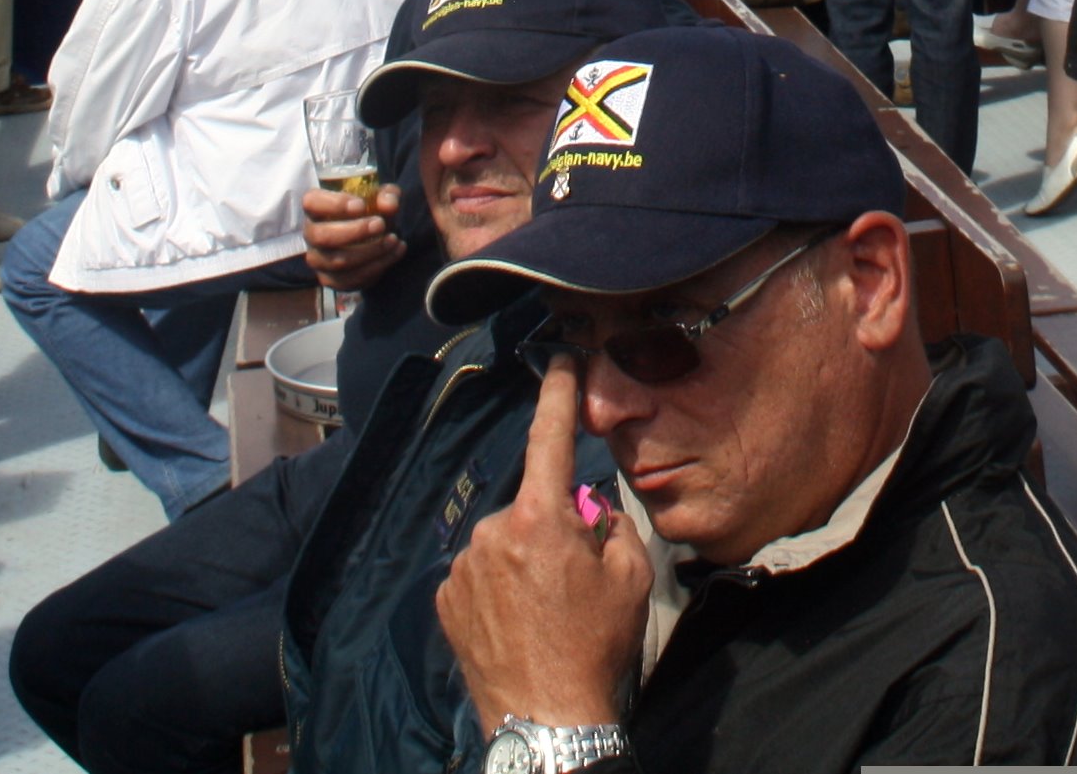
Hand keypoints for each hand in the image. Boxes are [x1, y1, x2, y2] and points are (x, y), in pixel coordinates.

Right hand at [302, 185, 404, 291]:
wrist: (373, 239)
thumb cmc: (370, 210)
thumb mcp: (382, 197)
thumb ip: (387, 195)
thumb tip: (389, 204)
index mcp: (316, 206)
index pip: (312, 202)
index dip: (334, 204)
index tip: (361, 205)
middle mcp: (311, 233)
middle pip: (322, 236)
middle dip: (354, 231)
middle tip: (380, 224)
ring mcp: (318, 259)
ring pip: (337, 261)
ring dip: (370, 252)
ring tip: (393, 240)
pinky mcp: (331, 279)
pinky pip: (350, 279)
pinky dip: (377, 267)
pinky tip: (395, 252)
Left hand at [436, 356, 652, 730]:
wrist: (547, 716)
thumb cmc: (594, 647)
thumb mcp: (631, 578)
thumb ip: (614, 525)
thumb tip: (594, 512)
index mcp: (541, 519)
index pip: (550, 438)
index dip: (557, 394)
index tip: (558, 360)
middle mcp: (493, 531)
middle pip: (531, 508)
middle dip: (552, 529)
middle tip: (574, 578)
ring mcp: (463, 566)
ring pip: (503, 543)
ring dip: (522, 562)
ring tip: (544, 611)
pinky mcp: (445, 598)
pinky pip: (478, 574)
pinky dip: (498, 588)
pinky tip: (517, 623)